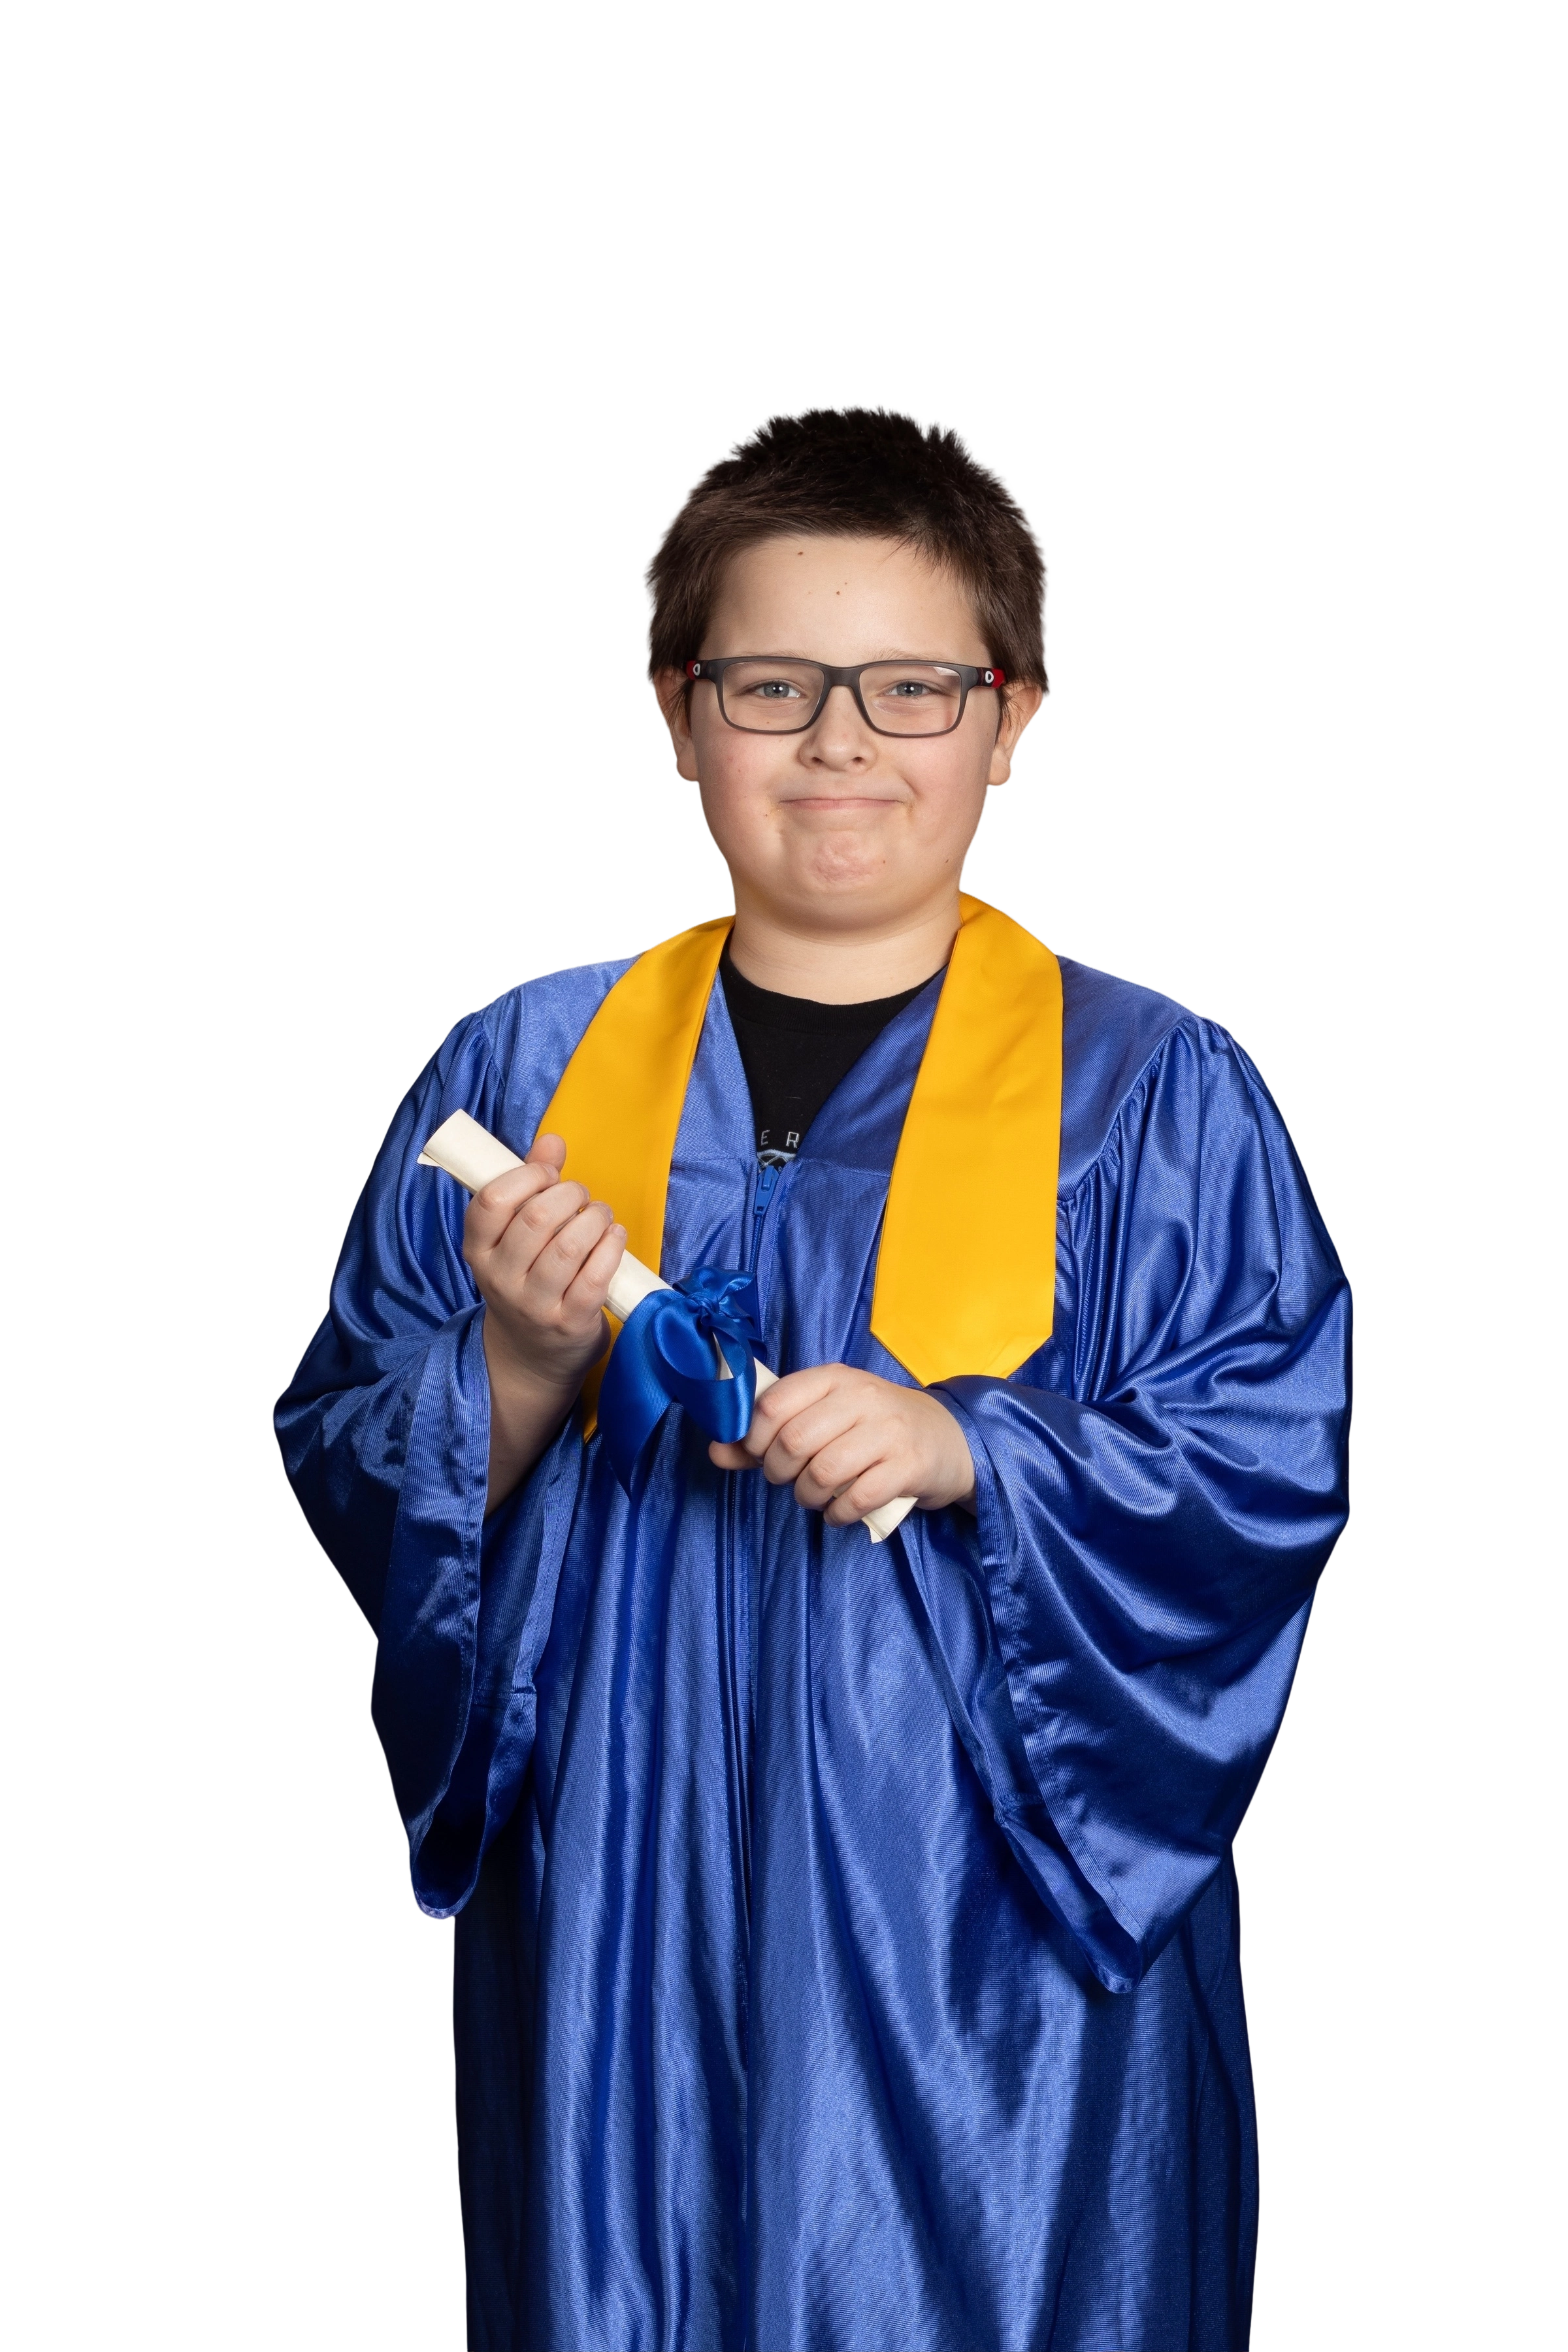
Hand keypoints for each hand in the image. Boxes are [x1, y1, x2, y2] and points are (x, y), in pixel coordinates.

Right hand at [464, 1131, 625, 1404]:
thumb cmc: (526, 1279)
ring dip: (595, 1218)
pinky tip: (614, 1237)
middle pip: (537, 1218)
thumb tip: (551, 1141)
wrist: (531, 1356)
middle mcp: (500, 1279)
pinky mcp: (570, 1323)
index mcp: (478, 1250)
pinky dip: (612, 1247)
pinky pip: (595, 1276)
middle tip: (581, 1197)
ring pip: (570, 1246)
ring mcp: (534, 1304)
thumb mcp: (514, 1237)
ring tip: (600, 1216)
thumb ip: (530, 1185)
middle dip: (570, 1194)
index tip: (550, 1176)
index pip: (492, 1201)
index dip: (528, 1177)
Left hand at [708, 1363, 976, 1527]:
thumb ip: (769, 1434)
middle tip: (788, 1479)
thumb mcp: (825, 1418)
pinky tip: (839, 1511)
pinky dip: (837, 1514)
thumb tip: (717, 1451)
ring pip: (823, 1473)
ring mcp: (888, 1431)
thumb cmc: (874, 1428)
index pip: (773, 1403)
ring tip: (815, 1496)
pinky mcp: (909, 1466)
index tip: (759, 1454)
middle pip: (793, 1441)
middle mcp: (861, 1398)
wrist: (949, 1439)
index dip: (753, 1437)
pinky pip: (856, 1499)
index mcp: (834, 1379)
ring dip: (808, 1496)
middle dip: (778, 1471)